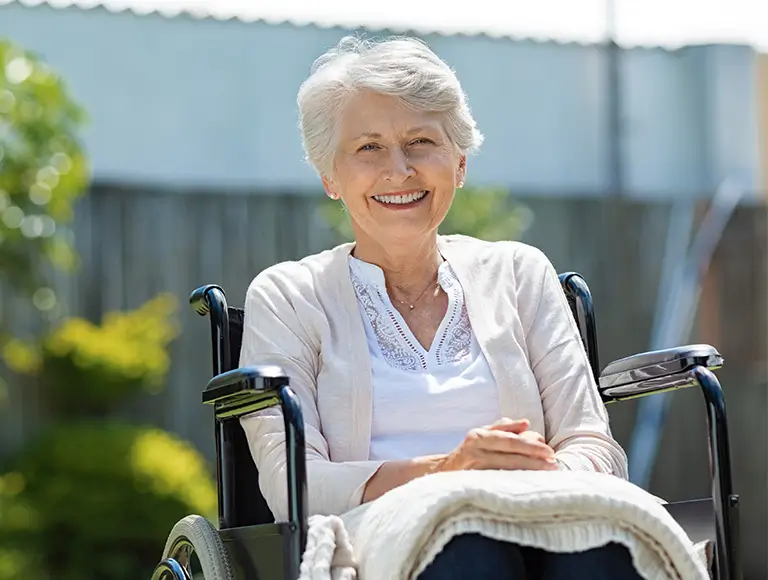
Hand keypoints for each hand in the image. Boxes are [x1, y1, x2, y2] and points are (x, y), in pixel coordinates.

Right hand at [436, 418, 557, 472]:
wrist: (441, 472)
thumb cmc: (469, 451)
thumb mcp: (483, 434)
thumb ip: (504, 427)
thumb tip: (526, 424)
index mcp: (479, 436)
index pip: (510, 440)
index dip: (531, 446)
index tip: (550, 452)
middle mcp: (475, 450)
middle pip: (509, 456)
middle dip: (534, 461)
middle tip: (554, 465)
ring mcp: (473, 469)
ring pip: (505, 471)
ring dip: (527, 473)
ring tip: (546, 475)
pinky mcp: (472, 484)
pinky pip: (497, 483)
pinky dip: (513, 484)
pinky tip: (527, 486)